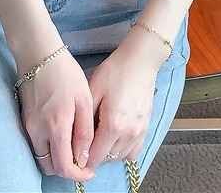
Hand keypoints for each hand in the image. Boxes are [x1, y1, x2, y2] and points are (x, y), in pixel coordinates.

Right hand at [17, 49, 95, 183]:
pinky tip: (61, 133)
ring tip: (73, 145)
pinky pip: (36, 143)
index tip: (89, 170)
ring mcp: (28, 126)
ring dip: (56, 158)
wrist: (38, 53)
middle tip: (81, 158)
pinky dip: (48, 147)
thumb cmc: (65, 72)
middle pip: (50, 166)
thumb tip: (84, 158)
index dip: (78, 174)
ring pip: (41, 156)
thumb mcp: (84, 99)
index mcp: (56, 126)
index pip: (63, 167)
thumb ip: (84, 131)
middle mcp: (38, 131)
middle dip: (66, 168)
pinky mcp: (24, 119)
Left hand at [84, 29, 168, 170]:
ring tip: (98, 139)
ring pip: (120, 157)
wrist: (140, 61)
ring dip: (108, 154)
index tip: (74, 153)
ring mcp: (140, 132)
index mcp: (113, 125)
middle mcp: (128, 134)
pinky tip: (115, 138)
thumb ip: (85, 120)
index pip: (95, 157)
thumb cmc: (114, 71)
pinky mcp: (146, 127)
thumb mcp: (93, 90)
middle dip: (94, 156)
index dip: (82, 158)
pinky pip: (134, 151)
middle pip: (107, 159)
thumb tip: (77, 141)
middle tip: (84, 143)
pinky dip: (123, 150)